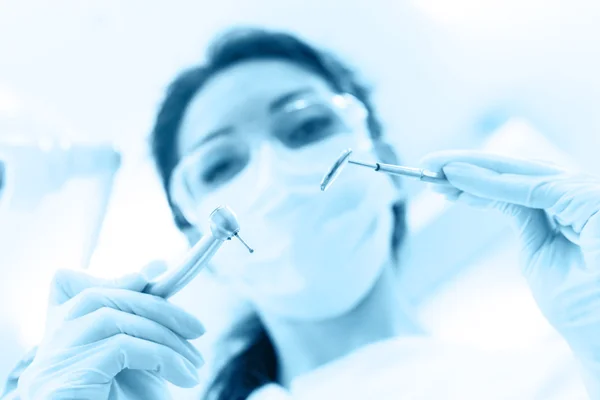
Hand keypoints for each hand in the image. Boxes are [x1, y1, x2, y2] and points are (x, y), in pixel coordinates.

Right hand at [16, 264, 205, 399]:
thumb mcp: (132, 357)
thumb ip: (138, 317)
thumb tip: (155, 266)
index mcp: (61, 333)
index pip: (71, 284)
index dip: (112, 275)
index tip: (153, 273)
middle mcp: (50, 341)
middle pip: (101, 298)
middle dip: (159, 308)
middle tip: (198, 330)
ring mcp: (54, 356)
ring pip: (114, 319)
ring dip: (166, 336)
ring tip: (195, 363)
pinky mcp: (66, 375)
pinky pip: (123, 348)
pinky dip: (162, 357)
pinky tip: (183, 375)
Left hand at [421, 150, 599, 395]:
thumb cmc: (580, 310)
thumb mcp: (540, 254)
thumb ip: (523, 219)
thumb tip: (490, 195)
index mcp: (574, 207)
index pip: (521, 182)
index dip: (479, 178)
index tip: (441, 181)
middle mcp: (582, 194)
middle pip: (519, 171)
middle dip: (470, 167)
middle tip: (427, 167)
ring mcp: (587, 196)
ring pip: (520, 173)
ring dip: (472, 169)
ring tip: (433, 170)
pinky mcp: (588, 201)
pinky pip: (528, 189)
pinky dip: (488, 182)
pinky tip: (456, 179)